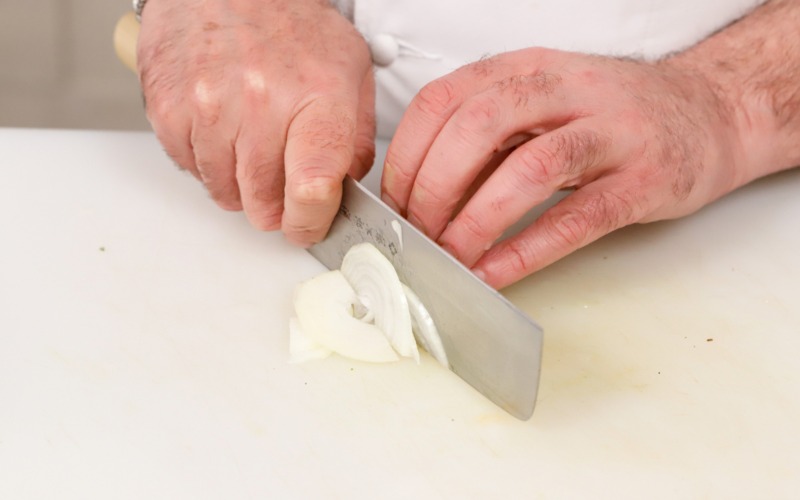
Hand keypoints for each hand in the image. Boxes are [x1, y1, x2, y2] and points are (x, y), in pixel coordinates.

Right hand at [137, 0, 374, 245]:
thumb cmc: (288, 21)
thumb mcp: (348, 69)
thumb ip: (356, 136)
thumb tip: (346, 187)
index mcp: (315, 96)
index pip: (311, 186)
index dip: (310, 221)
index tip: (308, 224)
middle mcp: (259, 104)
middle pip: (264, 204)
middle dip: (277, 206)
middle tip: (282, 181)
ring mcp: (208, 109)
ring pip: (226, 195)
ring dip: (241, 185)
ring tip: (250, 143)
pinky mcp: (168, 112)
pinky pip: (191, 171)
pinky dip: (209, 162)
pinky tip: (222, 129)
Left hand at [382, 48, 745, 287]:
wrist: (710, 111)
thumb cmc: (613, 113)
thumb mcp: (543, 100)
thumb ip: (488, 133)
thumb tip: (419, 186)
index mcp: (527, 68)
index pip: (444, 101)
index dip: (407, 156)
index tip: (393, 202)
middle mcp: (566, 91)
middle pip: (479, 128)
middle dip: (434, 188)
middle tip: (417, 234)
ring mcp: (609, 134)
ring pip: (529, 168)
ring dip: (476, 220)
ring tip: (449, 257)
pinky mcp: (641, 181)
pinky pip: (575, 218)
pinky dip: (525, 249)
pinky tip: (494, 273)